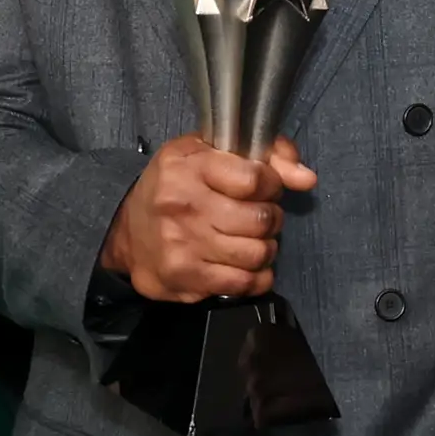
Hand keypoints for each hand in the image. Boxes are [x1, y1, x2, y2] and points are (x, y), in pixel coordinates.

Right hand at [100, 135, 318, 302]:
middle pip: (261, 219)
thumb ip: (267, 154)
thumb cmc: (176, 186)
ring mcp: (183, 244)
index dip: (271, 185)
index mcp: (189, 166)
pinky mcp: (186, 276)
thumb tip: (307, 178)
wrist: (126, 232)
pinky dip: (256, 277)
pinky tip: (246, 266)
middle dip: (270, 219)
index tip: (264, 188)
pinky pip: (244, 283)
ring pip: (258, 253)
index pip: (256, 179)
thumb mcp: (210, 152)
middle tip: (259, 218)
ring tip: (251, 241)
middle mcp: (184, 204)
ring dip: (265, 249)